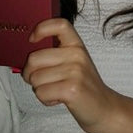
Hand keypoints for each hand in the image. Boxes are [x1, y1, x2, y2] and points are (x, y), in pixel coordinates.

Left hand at [22, 18, 117, 132]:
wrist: (104, 108)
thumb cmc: (83, 86)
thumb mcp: (75, 63)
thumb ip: (56, 55)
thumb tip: (28, 59)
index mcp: (77, 45)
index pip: (60, 24)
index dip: (41, 29)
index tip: (32, 40)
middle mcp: (77, 55)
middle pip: (34, 58)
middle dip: (29, 74)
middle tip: (40, 81)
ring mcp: (75, 72)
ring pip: (35, 78)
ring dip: (39, 89)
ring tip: (54, 90)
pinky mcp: (71, 89)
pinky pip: (41, 92)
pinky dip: (44, 99)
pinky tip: (58, 99)